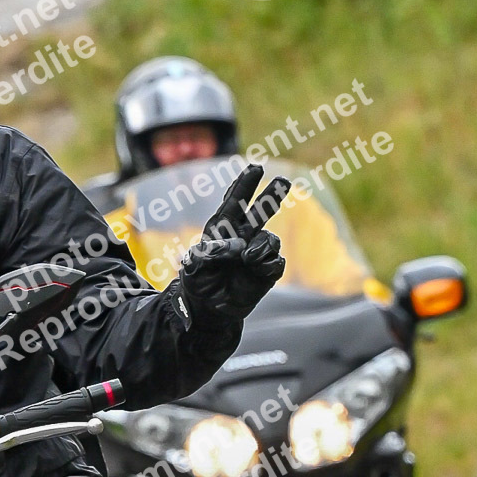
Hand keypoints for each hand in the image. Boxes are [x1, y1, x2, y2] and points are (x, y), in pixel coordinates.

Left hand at [177, 163, 289, 323]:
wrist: (208, 308)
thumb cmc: (198, 282)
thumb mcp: (193, 265)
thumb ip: (210, 252)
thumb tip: (239, 247)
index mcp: (222, 228)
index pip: (234, 201)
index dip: (244, 185)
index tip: (254, 168)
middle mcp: (243, 235)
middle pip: (261, 211)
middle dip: (271, 196)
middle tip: (283, 181)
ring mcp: (257, 252)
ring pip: (269, 239)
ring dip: (259, 247)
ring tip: (246, 259)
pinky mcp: (267, 270)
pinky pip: (276, 261)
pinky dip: (266, 264)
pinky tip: (255, 269)